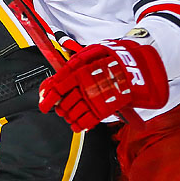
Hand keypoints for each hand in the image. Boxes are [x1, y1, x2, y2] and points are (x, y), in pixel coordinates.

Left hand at [38, 39, 167, 129]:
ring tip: (69, 116)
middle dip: (59, 109)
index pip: (56, 89)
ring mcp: (94, 99)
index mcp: (78, 72)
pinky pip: (86, 122)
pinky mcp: (104, 109)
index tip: (43, 105)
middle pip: (63, 104)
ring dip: (68, 117)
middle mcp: (84, 87)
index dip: (47, 99)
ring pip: (73, 114)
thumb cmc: (111, 58)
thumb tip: (56, 79)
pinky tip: (77, 125)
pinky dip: (79, 125)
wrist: (136, 67)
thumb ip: (72, 66)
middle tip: (59, 109)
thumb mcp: (88, 54)